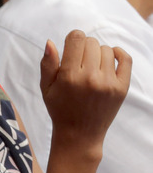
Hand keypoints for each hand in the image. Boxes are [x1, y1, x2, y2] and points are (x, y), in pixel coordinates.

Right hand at [39, 30, 130, 156]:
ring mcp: (108, 83)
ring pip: (106, 50)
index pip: (77, 39)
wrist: (80, 134)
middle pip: (91, 42)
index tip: (70, 47)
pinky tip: (110, 57)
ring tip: (91, 65)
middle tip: (79, 61)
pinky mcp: (122, 88)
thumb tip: (51, 42)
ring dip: (98, 53)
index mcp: (69, 76)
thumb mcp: (46, 87)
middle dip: (83, 47)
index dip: (72, 38)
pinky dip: (118, 53)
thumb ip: (47, 64)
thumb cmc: (60, 109)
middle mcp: (90, 78)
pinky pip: (125, 59)